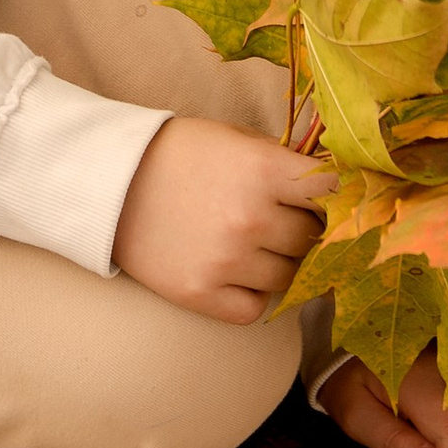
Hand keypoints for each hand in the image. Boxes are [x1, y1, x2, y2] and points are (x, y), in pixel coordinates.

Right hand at [111, 118, 325, 323]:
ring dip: (279, 263)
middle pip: (313, 238)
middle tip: (281, 220)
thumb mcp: (236, 139)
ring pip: (289, 277)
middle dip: (304, 230)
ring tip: (251, 243)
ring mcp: (227, 260)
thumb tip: (336, 185)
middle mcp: (251, 217)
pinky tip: (236, 272)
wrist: (109, 183)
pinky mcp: (201, 294)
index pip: (334, 192)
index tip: (333, 201)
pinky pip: (257, 308)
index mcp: (264, 169)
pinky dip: (254, 294)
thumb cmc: (179, 154)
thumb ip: (284, 163)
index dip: (339, 198)